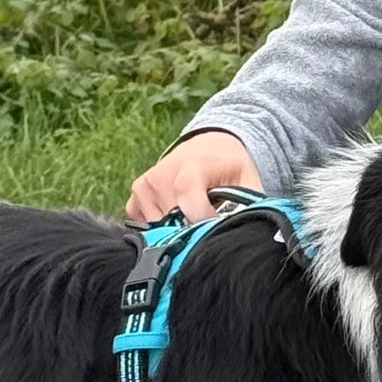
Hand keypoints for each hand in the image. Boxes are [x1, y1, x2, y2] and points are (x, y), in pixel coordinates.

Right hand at [127, 130, 262, 224]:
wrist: (208, 148)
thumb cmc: (229, 169)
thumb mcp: (247, 182)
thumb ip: (245, 206)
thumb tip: (243, 233)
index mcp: (192, 166)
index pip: (187, 195)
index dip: (200, 219)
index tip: (213, 231)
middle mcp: (162, 174)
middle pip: (172, 220)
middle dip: (192, 231)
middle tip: (208, 225)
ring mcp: (144, 187)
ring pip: (159, 229)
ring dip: (177, 230)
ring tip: (195, 216)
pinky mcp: (135, 197)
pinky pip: (144, 227)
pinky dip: (162, 229)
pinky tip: (178, 217)